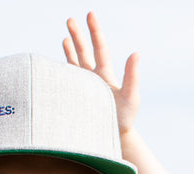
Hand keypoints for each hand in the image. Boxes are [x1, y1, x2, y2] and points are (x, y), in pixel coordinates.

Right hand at [63, 11, 139, 135]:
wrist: (115, 139)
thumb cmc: (124, 120)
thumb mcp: (131, 96)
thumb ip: (132, 75)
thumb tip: (136, 53)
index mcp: (105, 75)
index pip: (99, 48)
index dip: (94, 31)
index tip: (89, 14)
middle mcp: (95, 79)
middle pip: (85, 52)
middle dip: (78, 36)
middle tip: (70, 19)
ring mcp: (85, 89)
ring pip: (75, 65)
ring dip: (70, 51)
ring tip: (65, 37)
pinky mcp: (77, 99)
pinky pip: (67, 82)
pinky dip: (62, 72)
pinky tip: (57, 66)